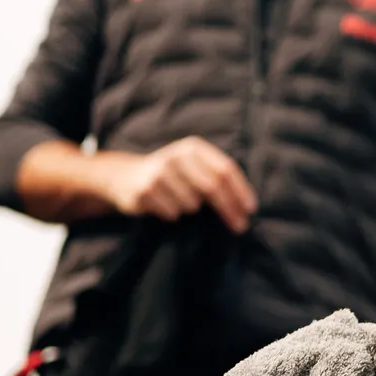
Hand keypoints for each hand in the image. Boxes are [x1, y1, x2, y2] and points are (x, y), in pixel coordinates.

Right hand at [106, 138, 257, 232]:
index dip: (240, 190)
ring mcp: (159, 172)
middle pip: (213, 187)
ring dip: (193, 211)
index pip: (225, 169)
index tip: (250, 210)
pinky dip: (174, 215)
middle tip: (240, 227)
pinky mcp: (145, 190)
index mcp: (193, 148)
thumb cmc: (171, 175)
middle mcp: (176, 155)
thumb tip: (246, 207)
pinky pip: (173, 213)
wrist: (125, 175)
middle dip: (229, 209)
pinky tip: (165, 207)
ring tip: (182, 204)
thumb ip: (217, 177)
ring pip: (192, 204)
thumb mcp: (193, 166)